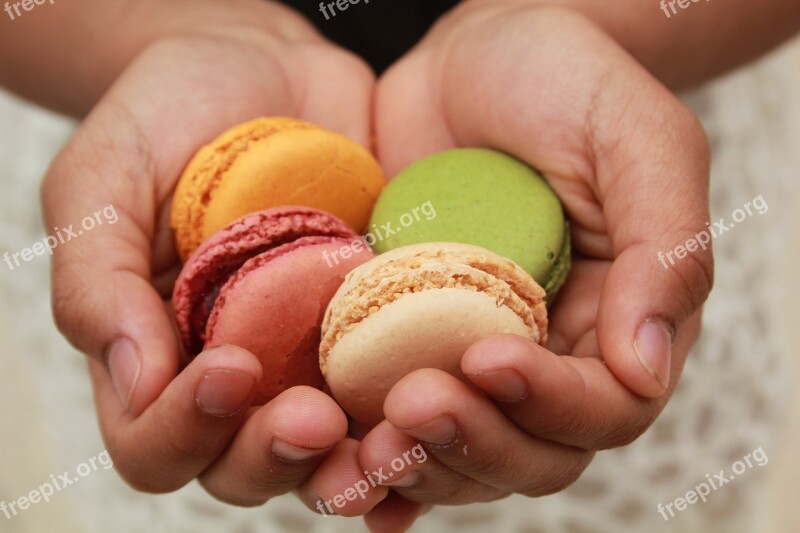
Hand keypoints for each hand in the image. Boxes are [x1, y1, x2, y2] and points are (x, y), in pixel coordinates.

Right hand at [41, 0, 386, 513]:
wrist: (270, 71)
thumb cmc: (173, 113)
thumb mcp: (107, 176)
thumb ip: (97, 278)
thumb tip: (135, 383)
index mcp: (156, 354)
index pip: (155, 443)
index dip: (185, 428)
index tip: (229, 367)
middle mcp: (236, 374)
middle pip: (244, 469)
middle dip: (276, 457)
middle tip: (315, 418)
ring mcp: (310, 360)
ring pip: (326, 455)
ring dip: (355, 465)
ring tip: (390, 438)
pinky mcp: (374, 334)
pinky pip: (394, 402)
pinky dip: (416, 426)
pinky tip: (443, 407)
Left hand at [363, 4, 711, 527]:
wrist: (472, 60)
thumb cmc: (565, 83)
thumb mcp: (635, 139)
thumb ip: (663, 249)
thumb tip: (647, 368)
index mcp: (620, 321)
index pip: (605, 407)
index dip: (551, 404)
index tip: (487, 358)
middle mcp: (550, 354)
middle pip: (530, 454)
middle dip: (475, 441)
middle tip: (412, 402)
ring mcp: (472, 352)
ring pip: (461, 451)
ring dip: (419, 459)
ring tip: (367, 434)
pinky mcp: (408, 339)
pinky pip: (395, 415)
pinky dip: (374, 450)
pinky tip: (343, 453)